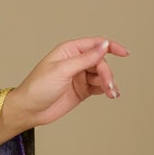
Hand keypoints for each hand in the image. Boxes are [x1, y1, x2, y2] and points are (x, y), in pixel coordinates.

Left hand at [0, 37, 128, 135]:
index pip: (95, 44)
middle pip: (100, 62)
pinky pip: (99, 87)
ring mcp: (79, 76)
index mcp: (69, 51)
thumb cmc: (38, 87)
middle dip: (107, 73)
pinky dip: (106, 90)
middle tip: (108, 85)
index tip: (125, 53)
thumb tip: (104, 45)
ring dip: (108, 83)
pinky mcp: (81, 90)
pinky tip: (110, 94)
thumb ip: (85, 58)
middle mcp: (75, 62)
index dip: (111, 46)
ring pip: (101, 75)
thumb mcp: (62, 70)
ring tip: (110, 93)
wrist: (29, 110)